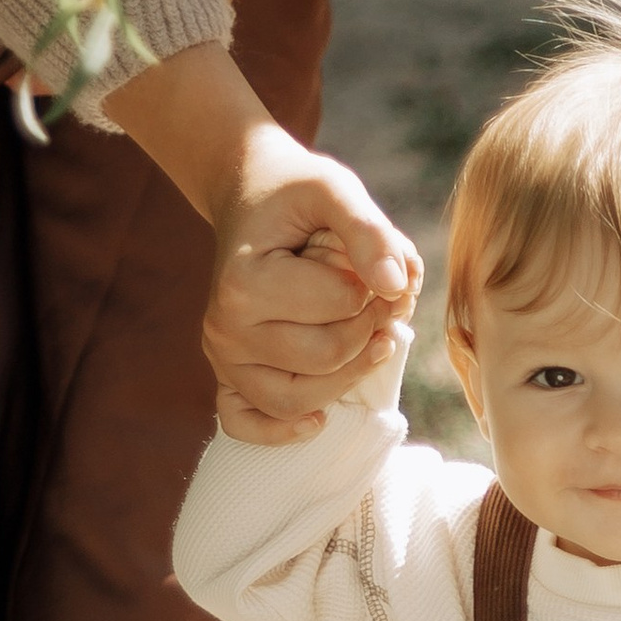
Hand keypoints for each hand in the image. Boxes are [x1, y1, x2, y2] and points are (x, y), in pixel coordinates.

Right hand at [106, 41, 420, 442]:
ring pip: (299, 401)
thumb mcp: (335, 191)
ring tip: (370, 337)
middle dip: (369, 326)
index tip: (373, 262)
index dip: (375, 284)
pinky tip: (321, 416)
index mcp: (244, 283)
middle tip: (377, 296)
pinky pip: (248, 424)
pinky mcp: (227, 378)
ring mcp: (223, 358)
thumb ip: (370, 232)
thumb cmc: (296, 196)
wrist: (251, 198)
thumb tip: (397, 288)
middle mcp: (224, 328)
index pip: (342, 305)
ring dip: (349, 372)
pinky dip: (285, 429)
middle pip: (328, 356)